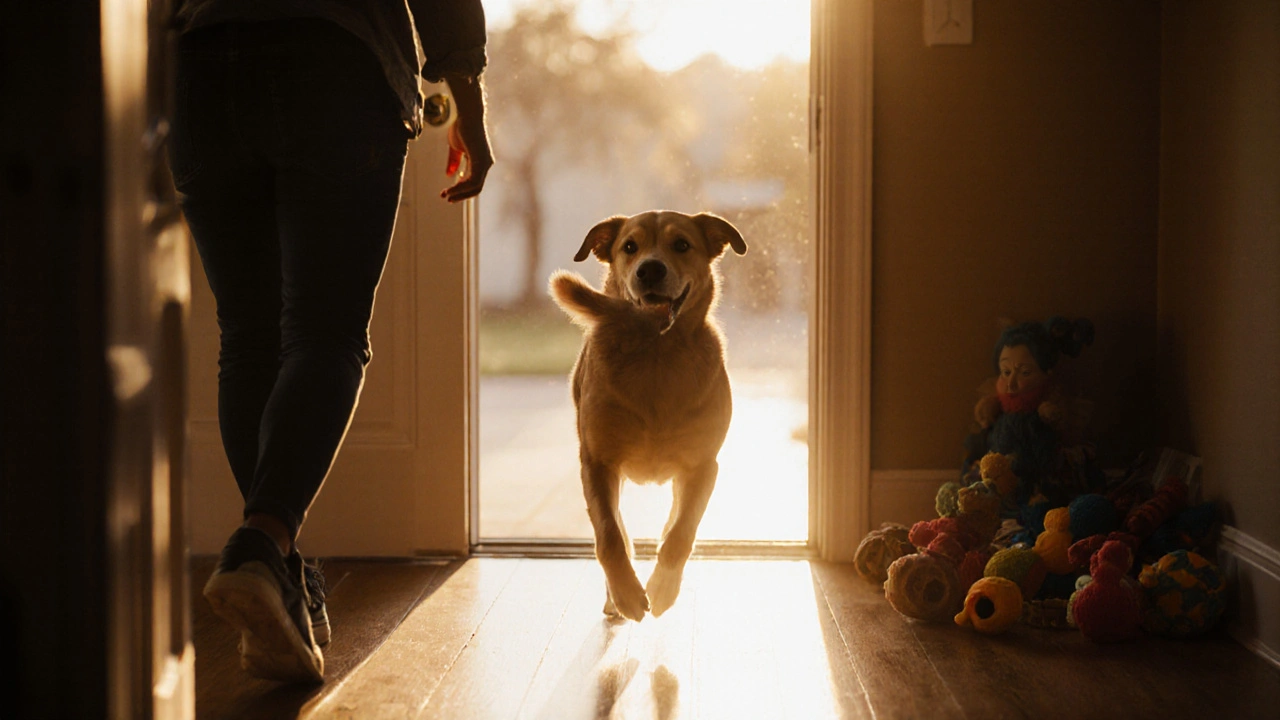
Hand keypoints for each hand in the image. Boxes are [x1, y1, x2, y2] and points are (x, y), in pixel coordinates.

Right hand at [440, 84, 492, 202]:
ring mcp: (485, 163)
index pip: (474, 181)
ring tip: (447, 196)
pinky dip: (461, 188)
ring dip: (460, 193)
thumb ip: (454, 162)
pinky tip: (451, 189)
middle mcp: (486, 164)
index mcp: (481, 160)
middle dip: (460, 194)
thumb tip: (449, 175)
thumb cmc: (461, 127)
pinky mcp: (482, 162)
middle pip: (476, 187)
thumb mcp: (455, 148)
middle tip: (447, 199)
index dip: (460, 189)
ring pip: (475, 187)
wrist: (468, 114)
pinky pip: (473, 182)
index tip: (447, 192)